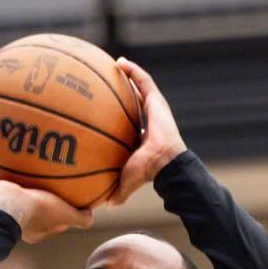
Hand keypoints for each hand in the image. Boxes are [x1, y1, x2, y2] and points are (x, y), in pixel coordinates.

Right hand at [0, 180, 93, 243]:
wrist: (7, 206)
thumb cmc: (37, 210)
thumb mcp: (65, 214)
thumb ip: (80, 218)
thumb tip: (90, 216)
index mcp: (36, 230)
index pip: (51, 221)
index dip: (58, 211)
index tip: (62, 200)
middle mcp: (19, 225)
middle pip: (29, 210)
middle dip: (34, 199)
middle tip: (40, 184)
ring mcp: (1, 213)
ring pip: (6, 200)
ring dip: (10, 189)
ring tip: (14, 172)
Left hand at [105, 57, 185, 205]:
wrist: (164, 163)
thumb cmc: (147, 173)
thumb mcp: (126, 182)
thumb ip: (116, 192)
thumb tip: (103, 206)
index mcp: (142, 138)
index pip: (128, 123)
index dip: (117, 116)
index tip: (103, 109)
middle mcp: (147, 121)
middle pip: (133, 102)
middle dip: (121, 91)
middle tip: (104, 82)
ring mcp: (154, 109)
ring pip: (139, 87)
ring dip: (127, 75)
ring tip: (112, 65)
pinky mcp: (157, 100)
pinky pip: (143, 80)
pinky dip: (132, 70)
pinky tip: (118, 62)